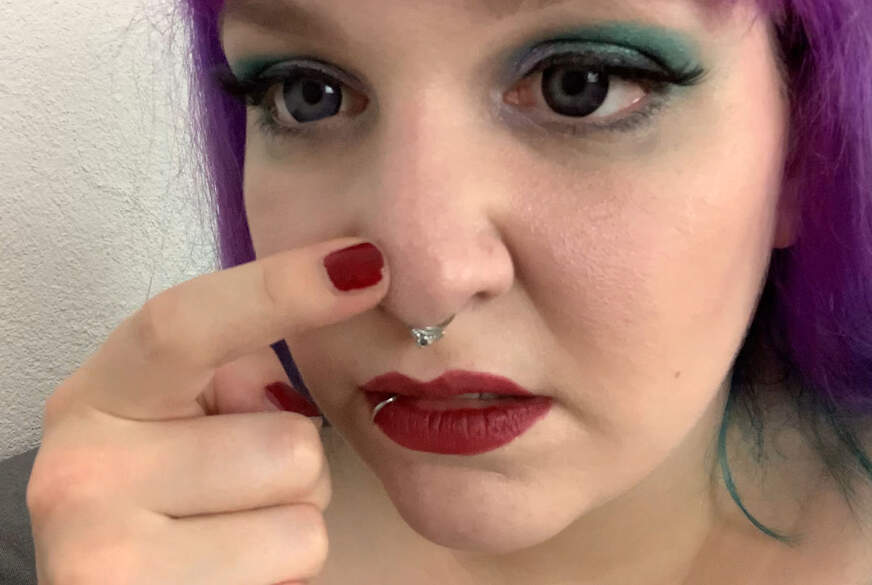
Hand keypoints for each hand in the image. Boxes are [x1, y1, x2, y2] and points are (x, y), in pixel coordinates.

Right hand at [26, 238, 388, 584]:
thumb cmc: (178, 497)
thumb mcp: (193, 416)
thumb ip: (242, 369)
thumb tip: (317, 325)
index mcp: (100, 396)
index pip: (184, 326)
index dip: (281, 288)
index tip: (368, 264)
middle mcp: (81, 471)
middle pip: (287, 440)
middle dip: (297, 464)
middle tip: (244, 487)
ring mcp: (104, 555)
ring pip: (304, 514)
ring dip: (293, 522)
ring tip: (237, 534)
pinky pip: (295, 564)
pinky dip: (285, 572)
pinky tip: (232, 572)